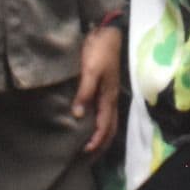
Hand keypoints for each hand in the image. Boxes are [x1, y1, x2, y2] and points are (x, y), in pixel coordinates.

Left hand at [74, 24, 123, 154]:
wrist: (110, 34)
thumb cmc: (100, 52)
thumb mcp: (91, 71)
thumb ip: (85, 93)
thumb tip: (78, 116)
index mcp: (108, 98)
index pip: (105, 126)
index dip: (96, 141)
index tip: (84, 151)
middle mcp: (111, 99)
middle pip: (111, 128)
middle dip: (102, 144)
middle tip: (89, 156)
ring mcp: (110, 94)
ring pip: (110, 121)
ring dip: (102, 135)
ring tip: (91, 145)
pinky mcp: (107, 88)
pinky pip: (106, 112)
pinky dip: (101, 123)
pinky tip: (92, 122)